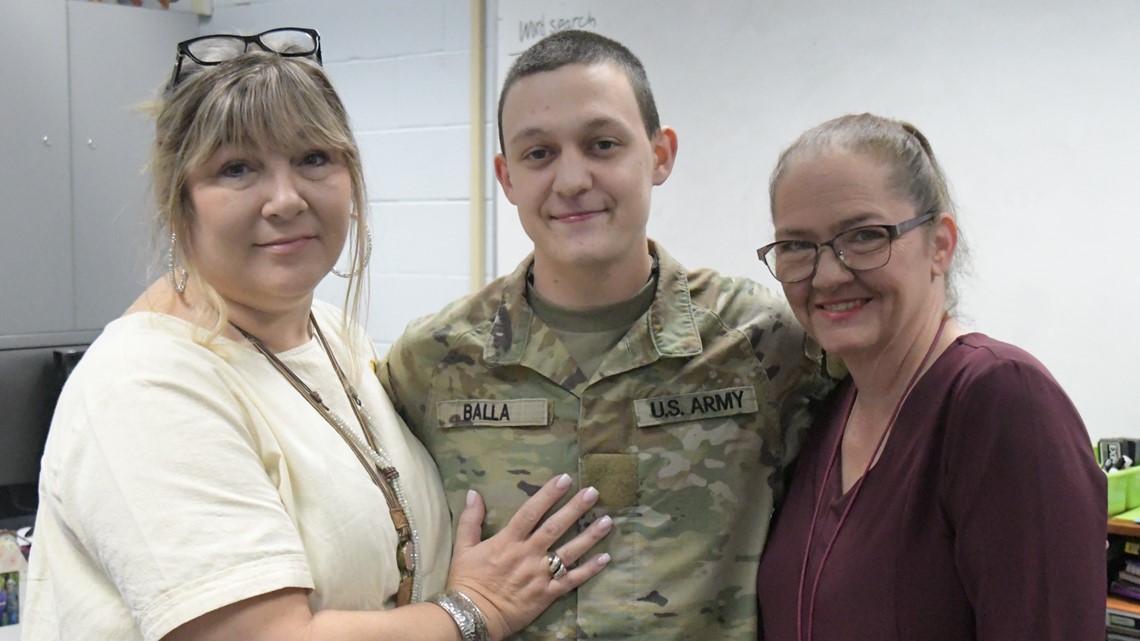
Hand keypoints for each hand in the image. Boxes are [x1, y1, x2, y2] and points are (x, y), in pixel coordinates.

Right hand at [446, 474, 612, 640]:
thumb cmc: (467, 582)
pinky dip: (590, 569)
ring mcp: (540, 574)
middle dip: (575, 508)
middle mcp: (527, 554)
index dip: (549, 494)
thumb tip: (474, 493)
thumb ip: (470, 520)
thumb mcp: (463, 548)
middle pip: (555, 527)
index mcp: (508, 541)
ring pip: (569, 551)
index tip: (565, 479)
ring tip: (607, 521)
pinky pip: (572, 580)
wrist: (471, 617)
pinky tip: (605, 558)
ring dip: (590, 535)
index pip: (531, 512)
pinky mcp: (548, 593)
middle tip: (593, 492)